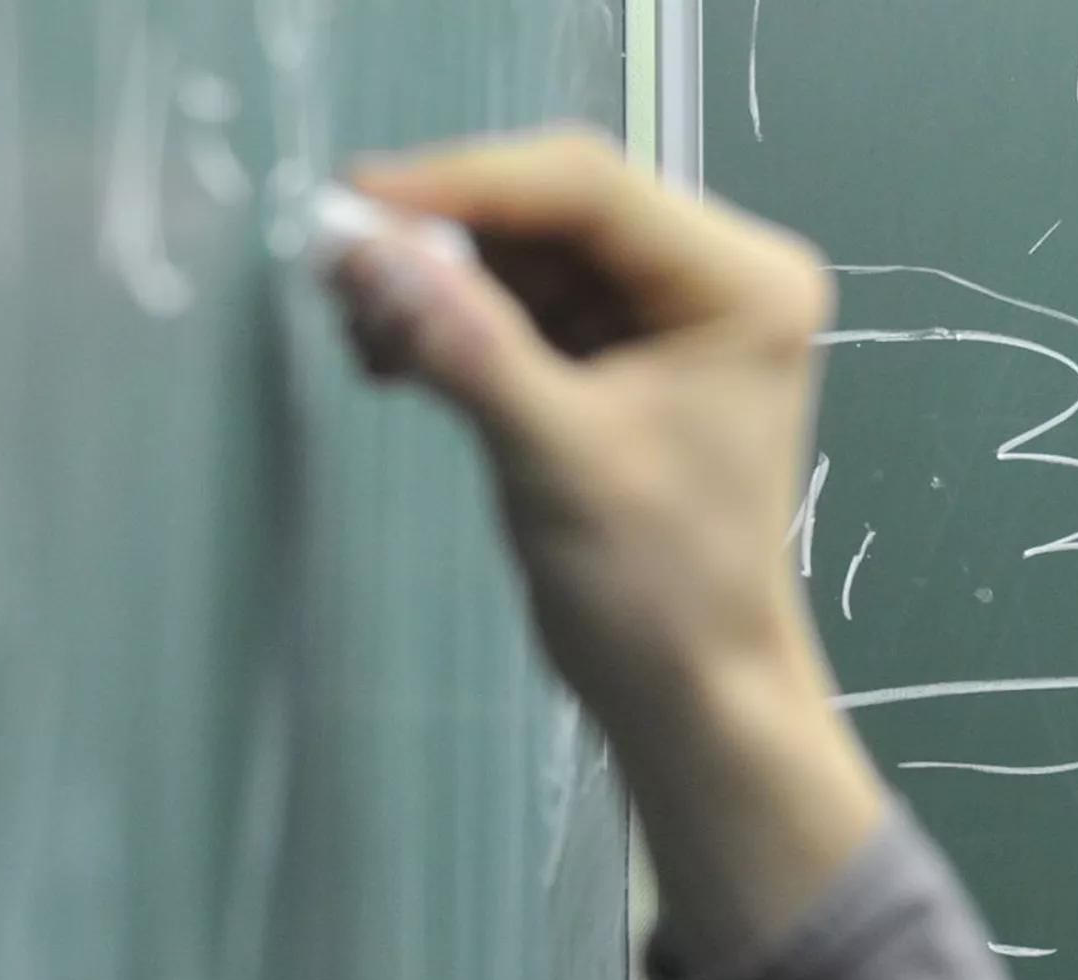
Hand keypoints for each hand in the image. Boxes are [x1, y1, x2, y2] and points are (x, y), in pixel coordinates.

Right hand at [328, 130, 885, 971]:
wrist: (691, 697)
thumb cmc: (657, 592)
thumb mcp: (557, 461)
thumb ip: (466, 349)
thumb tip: (365, 255)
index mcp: (738, 284)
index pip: (585, 190)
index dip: (462, 185)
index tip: (355, 204)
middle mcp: (710, 282)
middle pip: (552, 216)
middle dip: (443, 241)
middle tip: (339, 269)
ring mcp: (663, 325)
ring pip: (526, 264)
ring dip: (438, 287)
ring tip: (360, 327)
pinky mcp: (616, 370)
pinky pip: (522, 318)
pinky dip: (455, 329)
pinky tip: (393, 355)